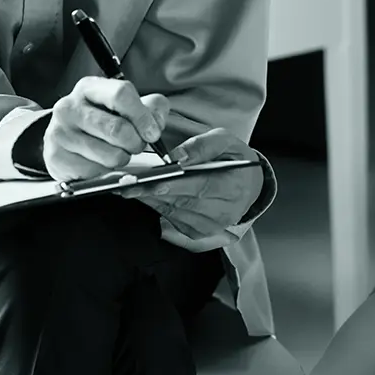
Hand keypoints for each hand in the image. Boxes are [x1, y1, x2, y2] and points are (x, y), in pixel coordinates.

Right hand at [43, 76, 169, 183]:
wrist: (64, 138)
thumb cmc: (100, 120)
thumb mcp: (126, 106)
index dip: (142, 117)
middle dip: (135, 143)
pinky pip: (96, 173)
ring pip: (110, 155)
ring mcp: (60, 132)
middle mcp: (70, 107)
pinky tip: (99, 163)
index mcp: (90, 88)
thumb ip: (150, 108)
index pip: (121, 94)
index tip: (152, 132)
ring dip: (122, 159)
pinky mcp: (57, 157)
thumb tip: (156, 123)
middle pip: (118, 129)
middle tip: (135, 145)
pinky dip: (105, 173)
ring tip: (116, 153)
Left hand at [120, 128, 263, 250]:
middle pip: (182, 202)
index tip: (149, 181)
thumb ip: (203, 145)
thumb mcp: (227, 141)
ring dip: (149, 200)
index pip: (199, 187)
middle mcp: (223, 211)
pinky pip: (171, 220)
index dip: (172, 185)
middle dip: (151, 192)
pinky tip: (143, 195)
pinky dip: (155, 207)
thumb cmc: (235, 161)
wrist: (248, 186)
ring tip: (128, 187)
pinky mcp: (198, 232)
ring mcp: (210, 226)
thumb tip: (177, 157)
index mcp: (233, 187)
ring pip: (173, 212)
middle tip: (126, 183)